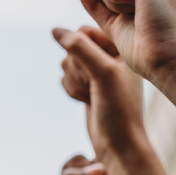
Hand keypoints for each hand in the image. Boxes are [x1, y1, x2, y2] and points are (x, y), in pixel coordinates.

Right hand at [53, 25, 144, 161]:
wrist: (119, 144)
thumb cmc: (119, 110)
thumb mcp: (102, 73)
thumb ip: (79, 48)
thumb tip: (54, 30)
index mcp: (121, 47)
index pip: (84, 31)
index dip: (81, 51)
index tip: (96, 71)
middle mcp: (111, 56)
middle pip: (72, 47)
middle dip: (76, 70)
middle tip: (95, 86)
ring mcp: (99, 71)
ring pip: (67, 62)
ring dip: (73, 81)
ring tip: (93, 95)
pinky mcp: (89, 84)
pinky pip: (66, 77)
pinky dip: (71, 90)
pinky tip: (88, 101)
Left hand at [71, 0, 175, 83]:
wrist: (167, 62)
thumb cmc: (145, 48)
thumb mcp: (113, 19)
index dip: (110, 3)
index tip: (139, 18)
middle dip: (109, 1)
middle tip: (138, 17)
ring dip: (111, 2)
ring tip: (140, 14)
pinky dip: (112, 0)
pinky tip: (138, 10)